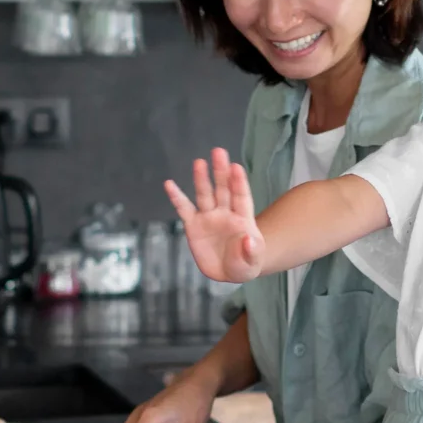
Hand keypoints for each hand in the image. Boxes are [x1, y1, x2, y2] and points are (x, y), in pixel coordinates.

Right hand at [164, 148, 263, 283]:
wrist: (230, 271)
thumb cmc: (246, 263)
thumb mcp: (253, 262)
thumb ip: (252, 250)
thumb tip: (248, 239)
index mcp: (243, 218)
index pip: (241, 197)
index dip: (238, 183)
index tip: (236, 167)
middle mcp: (225, 213)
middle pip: (223, 189)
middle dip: (220, 172)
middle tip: (219, 152)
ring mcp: (209, 217)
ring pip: (204, 195)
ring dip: (201, 179)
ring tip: (199, 162)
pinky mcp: (194, 226)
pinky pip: (184, 209)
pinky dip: (176, 197)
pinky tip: (169, 184)